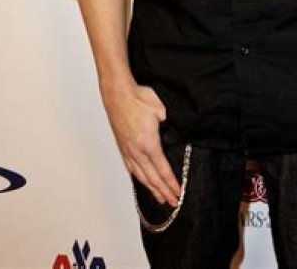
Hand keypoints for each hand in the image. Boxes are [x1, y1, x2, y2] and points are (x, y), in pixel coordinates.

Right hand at [100, 78, 181, 206]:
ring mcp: (128, 150)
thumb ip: (169, 124)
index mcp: (149, 144)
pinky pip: (132, 167)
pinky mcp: (122, 146)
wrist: (118, 93)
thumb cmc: (139, 98)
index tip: (178, 193)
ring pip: (141, 175)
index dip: (171, 183)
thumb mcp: (161, 109)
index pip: (162, 169)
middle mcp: (137, 151)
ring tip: (160, 198)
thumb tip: (175, 131)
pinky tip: (143, 181)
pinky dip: (139, 178)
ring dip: (151, 188)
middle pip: (152, 177)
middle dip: (164, 191)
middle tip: (173, 202)